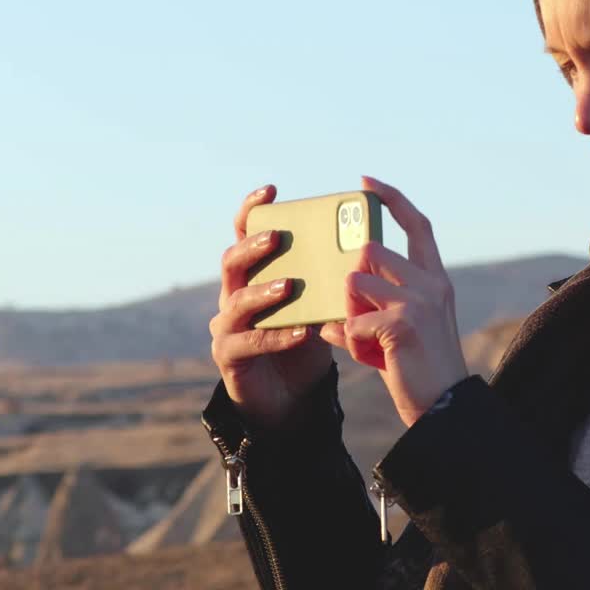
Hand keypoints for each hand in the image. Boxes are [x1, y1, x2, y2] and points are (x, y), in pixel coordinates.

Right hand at [208, 184, 338, 428]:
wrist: (290, 398)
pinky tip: (299, 332)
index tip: (272, 191)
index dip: (253, 211)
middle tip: (276, 238)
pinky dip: (274, 336)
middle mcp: (232, 294)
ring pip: (236, 301)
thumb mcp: (317, 306)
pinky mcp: (228, 356)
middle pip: (231, 261)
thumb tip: (364, 245)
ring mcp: (226, 326)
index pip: (245, 234)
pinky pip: (248, 342)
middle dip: (252, 248)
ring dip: (262, 292)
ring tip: (289, 286)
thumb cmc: (304, 343)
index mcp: (253, 274)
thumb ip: (327, 279)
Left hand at [325, 176, 468, 426]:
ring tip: (367, 340)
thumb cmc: (418, 368)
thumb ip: (380, 300)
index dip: (392, 199)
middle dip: (353, 284)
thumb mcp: (403, 325)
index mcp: (435, 278)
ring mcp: (418, 300)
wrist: (443, 407)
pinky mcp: (401, 323)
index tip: (367, 182)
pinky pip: (351, 320)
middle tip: (363, 318)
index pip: (416, 224)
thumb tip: (340, 290)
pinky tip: (368, 357)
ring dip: (349, 313)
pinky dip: (351, 342)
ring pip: (354, 282)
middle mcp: (432, 282)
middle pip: (369, 252)